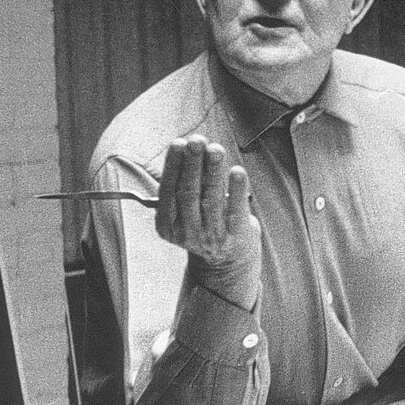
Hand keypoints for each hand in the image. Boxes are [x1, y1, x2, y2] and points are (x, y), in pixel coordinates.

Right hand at [157, 135, 260, 307]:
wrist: (227, 263)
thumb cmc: (205, 225)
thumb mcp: (185, 212)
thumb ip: (183, 184)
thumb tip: (186, 146)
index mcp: (168, 226)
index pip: (168, 191)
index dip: (173, 166)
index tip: (178, 143)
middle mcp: (187, 233)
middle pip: (188, 193)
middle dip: (193, 164)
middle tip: (197, 141)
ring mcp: (212, 237)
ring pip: (211, 199)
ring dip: (213, 171)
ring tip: (216, 149)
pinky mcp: (236, 237)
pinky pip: (235, 210)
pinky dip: (236, 190)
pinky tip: (237, 171)